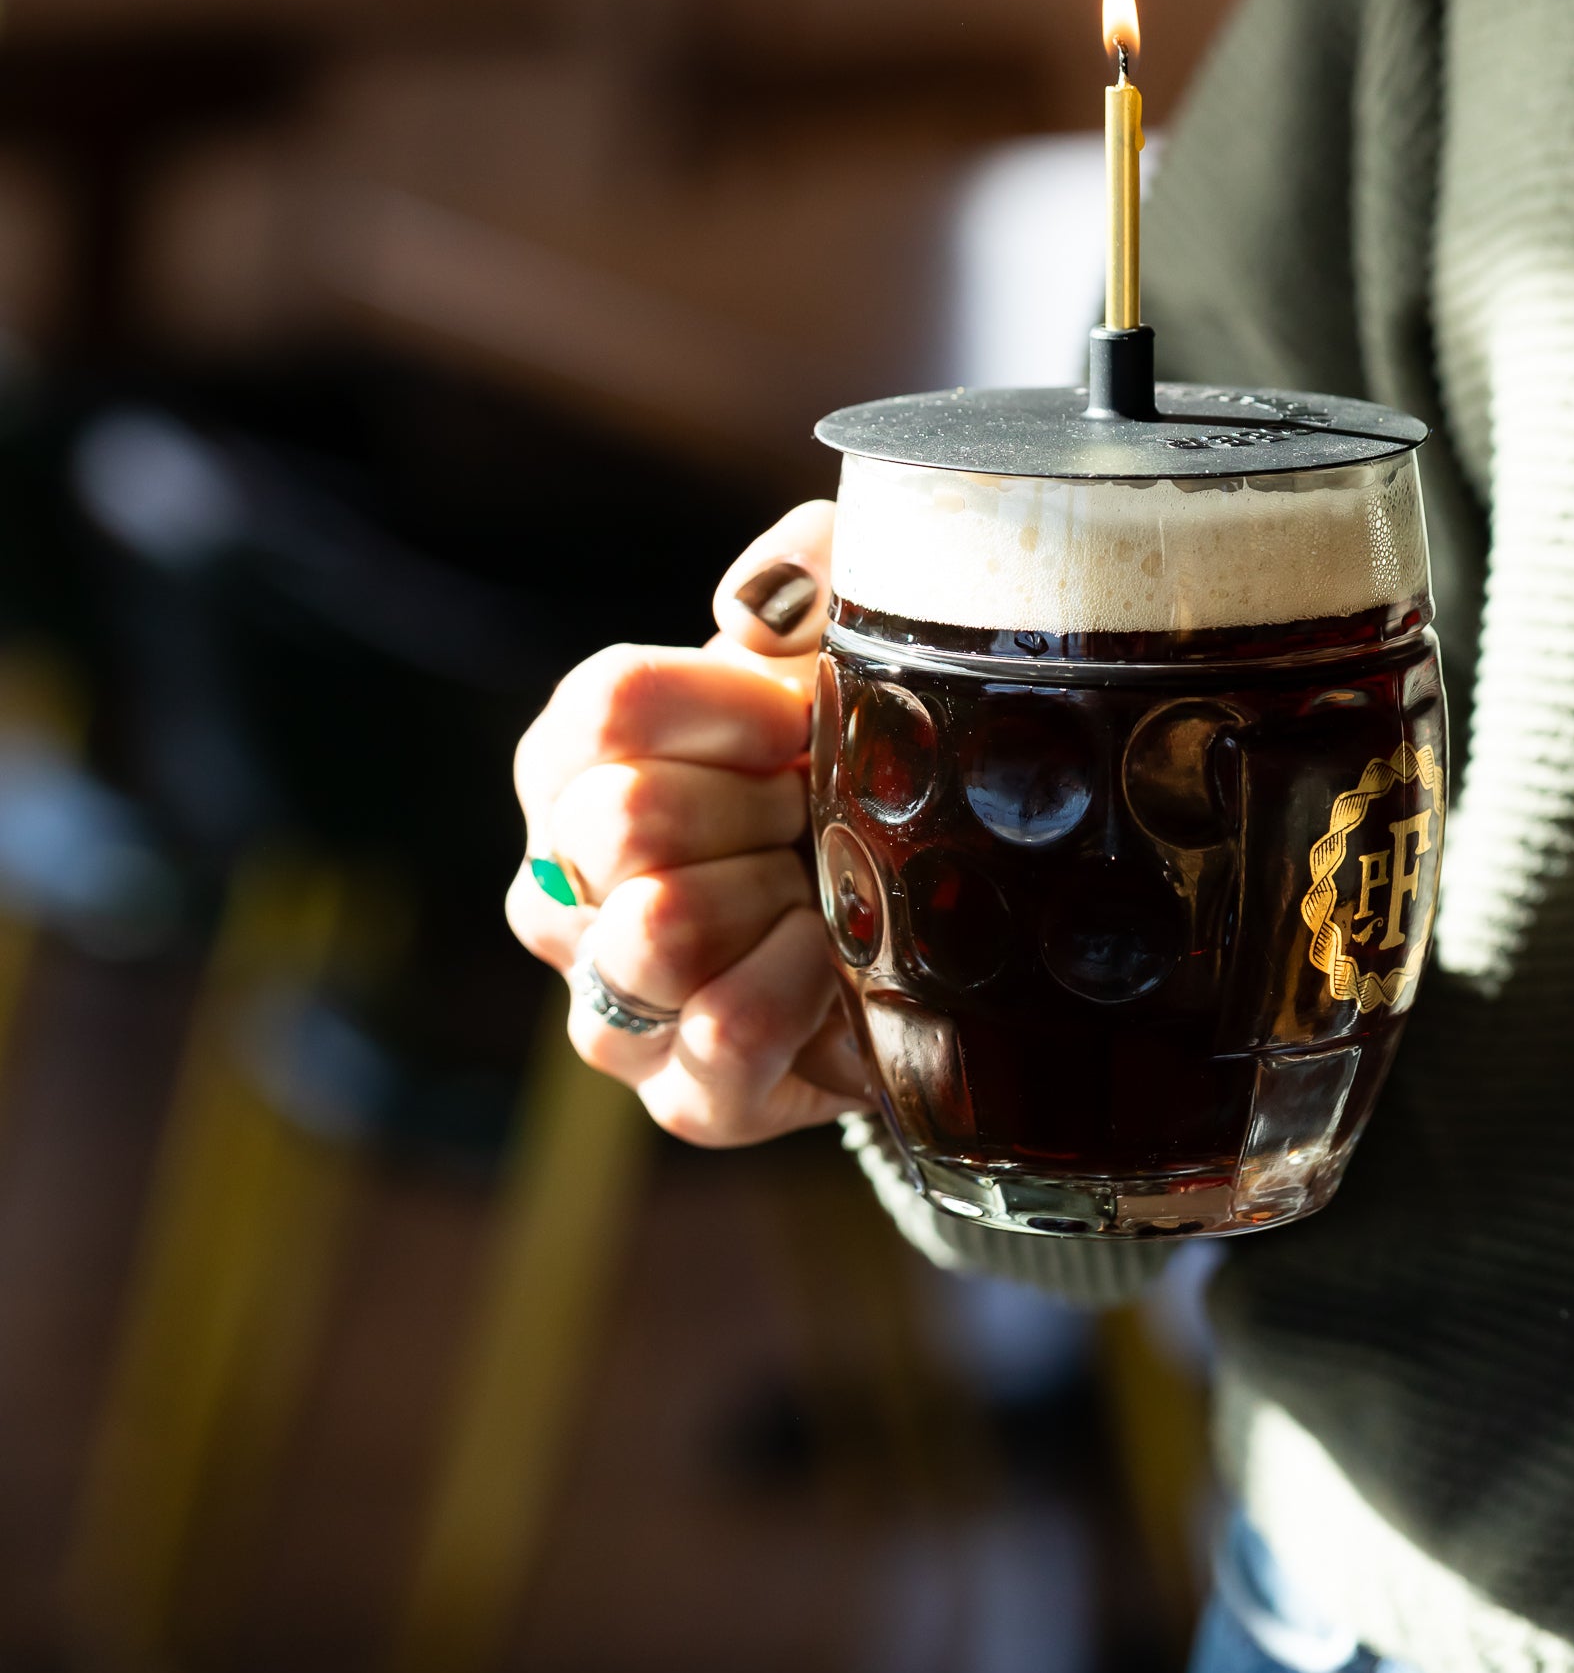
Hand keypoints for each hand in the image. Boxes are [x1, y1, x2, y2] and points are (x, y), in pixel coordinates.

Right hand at [506, 500, 869, 1143]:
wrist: (918, 920)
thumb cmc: (847, 765)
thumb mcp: (840, 644)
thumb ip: (807, 573)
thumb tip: (758, 599)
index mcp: (572, 764)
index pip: (606, 708)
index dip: (731, 705)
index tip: (800, 720)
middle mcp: (556, 887)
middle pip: (623, 819)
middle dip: (758, 806)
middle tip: (816, 815)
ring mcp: (608, 1003)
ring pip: (656, 933)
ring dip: (776, 898)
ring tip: (824, 892)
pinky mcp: (684, 1099)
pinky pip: (721, 1042)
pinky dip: (800, 990)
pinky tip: (839, 963)